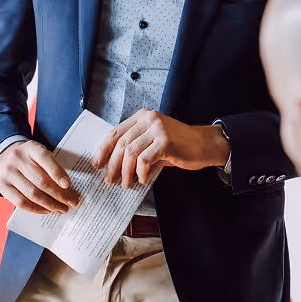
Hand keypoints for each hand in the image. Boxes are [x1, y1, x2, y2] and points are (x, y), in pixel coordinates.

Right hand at [0, 140, 80, 214]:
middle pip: (40, 180)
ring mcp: (8, 172)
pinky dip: (36, 209)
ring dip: (50, 204)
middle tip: (71, 202)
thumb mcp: (41, 154)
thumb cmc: (31, 158)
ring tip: (61, 209)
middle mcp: (17, 158)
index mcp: (31, 147)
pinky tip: (46, 210)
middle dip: (59, 194)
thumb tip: (68, 189)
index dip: (57, 172)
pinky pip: (21, 202)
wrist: (8, 157)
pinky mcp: (2, 186)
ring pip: (32, 194)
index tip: (68, 185)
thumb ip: (53, 166)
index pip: (45, 158)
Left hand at [92, 109, 230, 188]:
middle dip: (112, 164)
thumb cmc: (178, 145)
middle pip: (121, 143)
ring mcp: (157, 129)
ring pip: (130, 152)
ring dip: (125, 172)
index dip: (103, 149)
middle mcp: (148, 119)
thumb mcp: (153, 140)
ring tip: (126, 184)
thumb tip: (114, 164)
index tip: (97, 163)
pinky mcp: (165, 141)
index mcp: (142, 117)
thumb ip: (136, 146)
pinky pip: (144, 160)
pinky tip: (143, 180)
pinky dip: (141, 173)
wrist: (203, 144)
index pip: (115, 132)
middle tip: (109, 179)